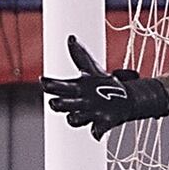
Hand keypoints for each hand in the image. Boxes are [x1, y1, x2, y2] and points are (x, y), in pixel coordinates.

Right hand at [40, 35, 168, 139]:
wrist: (125, 100)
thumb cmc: (103, 85)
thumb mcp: (92, 69)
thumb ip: (80, 55)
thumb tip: (70, 37)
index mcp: (75, 90)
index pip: (57, 87)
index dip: (50, 85)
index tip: (43, 80)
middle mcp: (78, 104)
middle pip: (61, 106)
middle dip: (58, 104)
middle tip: (54, 102)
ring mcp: (89, 115)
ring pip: (75, 120)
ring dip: (74, 117)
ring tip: (75, 114)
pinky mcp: (102, 124)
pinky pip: (97, 131)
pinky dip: (97, 131)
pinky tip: (97, 132)